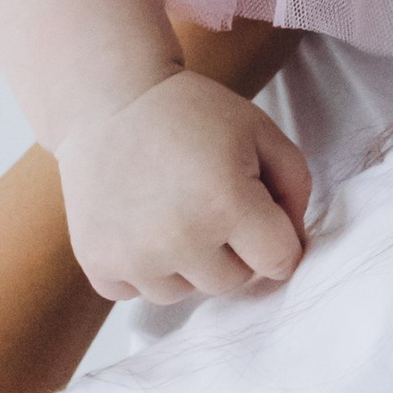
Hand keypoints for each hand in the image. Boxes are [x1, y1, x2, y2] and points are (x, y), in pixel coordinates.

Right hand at [55, 71, 313, 303]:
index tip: (261, 217)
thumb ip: (295, 187)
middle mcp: (179, 239)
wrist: (108, 99)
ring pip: (184, 292)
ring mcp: (133, 258)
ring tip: (170, 211)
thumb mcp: (260, 131)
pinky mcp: (97, 264)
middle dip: (231, 250)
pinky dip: (142, 268)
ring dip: (186, 263)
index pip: (279, 262)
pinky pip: (137, 292)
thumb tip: (294, 245)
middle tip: (207, 201)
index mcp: (226, 203)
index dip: (278, 238)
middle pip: (232, 281)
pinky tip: (139, 224)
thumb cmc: (191, 113)